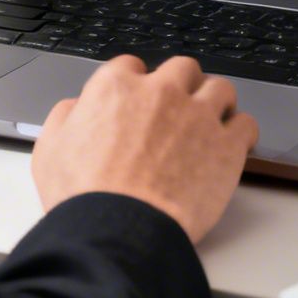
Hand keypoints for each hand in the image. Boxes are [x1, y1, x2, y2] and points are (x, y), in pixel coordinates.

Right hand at [32, 56, 257, 244]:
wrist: (119, 231)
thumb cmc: (84, 198)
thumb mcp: (50, 151)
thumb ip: (65, 118)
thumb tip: (76, 108)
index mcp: (116, 88)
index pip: (133, 66)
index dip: (137, 84)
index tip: (141, 100)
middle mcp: (161, 92)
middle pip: (183, 69)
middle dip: (182, 86)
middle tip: (180, 109)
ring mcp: (198, 116)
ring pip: (221, 88)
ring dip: (216, 102)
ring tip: (212, 122)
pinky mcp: (226, 145)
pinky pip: (246, 123)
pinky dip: (242, 131)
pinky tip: (234, 144)